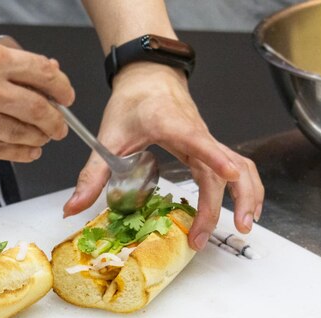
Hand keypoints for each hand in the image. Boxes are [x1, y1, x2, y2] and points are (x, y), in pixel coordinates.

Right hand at [0, 37, 73, 161]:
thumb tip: (33, 70)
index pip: (44, 74)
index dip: (63, 87)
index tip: (66, 95)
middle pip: (41, 110)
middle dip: (57, 120)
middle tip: (60, 125)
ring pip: (24, 135)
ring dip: (40, 138)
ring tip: (44, 139)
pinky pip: (2, 152)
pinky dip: (21, 153)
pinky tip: (28, 153)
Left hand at [63, 62, 263, 249]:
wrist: (149, 77)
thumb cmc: (131, 102)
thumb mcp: (107, 138)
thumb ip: (92, 175)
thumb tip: (73, 208)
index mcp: (170, 124)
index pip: (197, 139)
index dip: (214, 157)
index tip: (228, 175)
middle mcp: (196, 132)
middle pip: (221, 168)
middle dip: (218, 204)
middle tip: (202, 237)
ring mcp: (206, 140)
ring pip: (240, 166)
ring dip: (247, 195)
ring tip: (243, 226)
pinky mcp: (209, 148)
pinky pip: (236, 168)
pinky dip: (244, 188)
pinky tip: (240, 210)